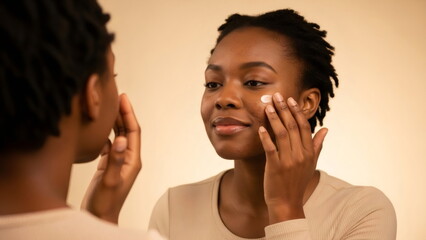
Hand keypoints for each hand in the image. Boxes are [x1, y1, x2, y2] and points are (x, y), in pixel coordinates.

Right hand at [81, 94, 141, 223]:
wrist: (99, 217)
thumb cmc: (106, 203)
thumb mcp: (110, 181)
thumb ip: (115, 161)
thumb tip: (122, 139)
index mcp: (133, 160)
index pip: (134, 131)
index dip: (129, 114)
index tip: (123, 98)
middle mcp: (128, 158)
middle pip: (128, 130)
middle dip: (123, 113)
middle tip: (115, 96)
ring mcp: (119, 161)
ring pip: (119, 135)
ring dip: (115, 121)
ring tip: (107, 106)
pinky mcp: (109, 165)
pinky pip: (109, 144)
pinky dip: (106, 133)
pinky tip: (99, 126)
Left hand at [258, 92, 327, 223]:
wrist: (287, 203)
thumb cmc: (297, 182)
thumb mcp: (311, 164)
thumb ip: (317, 145)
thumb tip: (325, 129)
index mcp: (309, 152)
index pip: (304, 126)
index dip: (297, 112)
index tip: (291, 100)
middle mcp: (300, 154)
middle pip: (292, 126)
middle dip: (284, 109)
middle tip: (277, 96)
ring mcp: (288, 160)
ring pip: (281, 134)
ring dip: (274, 118)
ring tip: (268, 106)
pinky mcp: (275, 167)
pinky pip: (270, 148)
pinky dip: (265, 137)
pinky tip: (261, 127)